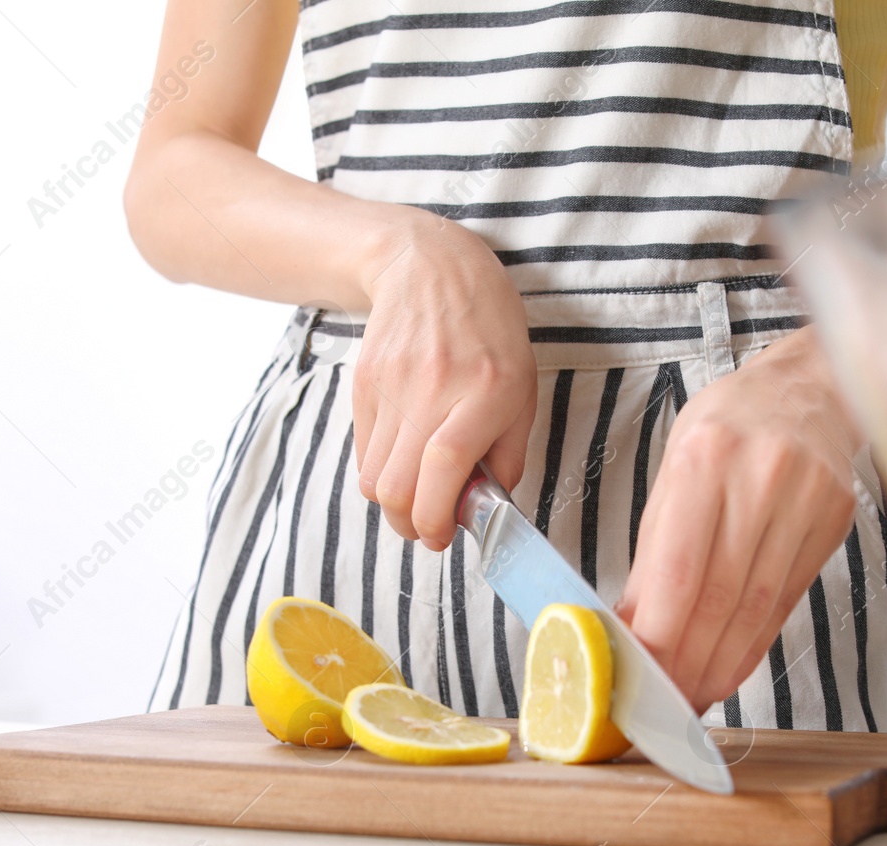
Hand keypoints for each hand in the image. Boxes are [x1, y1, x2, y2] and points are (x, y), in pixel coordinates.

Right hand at [354, 215, 536, 550]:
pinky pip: (363, 452)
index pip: (444, 466)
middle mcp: (433, 389)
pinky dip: (381, 471)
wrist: (431, 268)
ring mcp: (391, 386)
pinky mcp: (363, 385)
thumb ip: (507, 454)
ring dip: (394, 503)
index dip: (438, 516)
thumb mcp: (522, 388)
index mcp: (485, 391)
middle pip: (397, 487)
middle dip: (410, 526)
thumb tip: (485, 509)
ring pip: (374, 477)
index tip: (444, 536)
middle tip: (429, 528)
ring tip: (418, 495)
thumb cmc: (489, 331)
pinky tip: (404, 458)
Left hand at [616, 327, 860, 708]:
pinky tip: (729, 667)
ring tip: (690, 696)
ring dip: (719, 664)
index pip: (679, 570)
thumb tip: (632, 624)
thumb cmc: (728, 426)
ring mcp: (806, 500)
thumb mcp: (676, 467)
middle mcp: (761, 478)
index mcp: (707, 458)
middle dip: (686, 662)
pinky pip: (786, 600)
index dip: (658, 634)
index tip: (634, 673)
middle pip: (719, 597)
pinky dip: (753, 642)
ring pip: (756, 607)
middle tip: (660, 702)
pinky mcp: (834, 522)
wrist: (808, 389)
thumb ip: (656, 547)